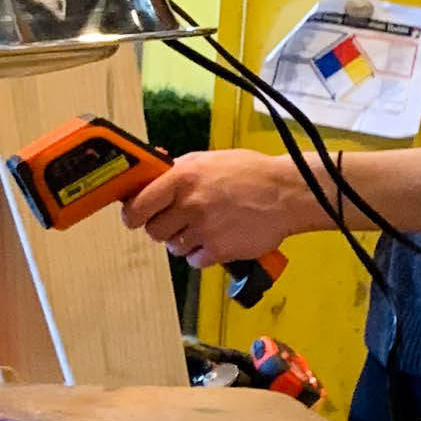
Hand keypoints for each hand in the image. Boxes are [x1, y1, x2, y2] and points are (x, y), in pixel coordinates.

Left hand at [123, 148, 312, 266]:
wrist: (286, 193)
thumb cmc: (248, 173)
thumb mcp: (207, 160)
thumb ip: (176, 170)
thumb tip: (148, 175)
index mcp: (183, 177)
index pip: (138, 206)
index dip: (134, 214)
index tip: (136, 217)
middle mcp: (190, 203)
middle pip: (153, 231)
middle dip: (163, 228)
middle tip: (179, 221)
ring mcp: (204, 229)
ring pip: (174, 247)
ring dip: (185, 241)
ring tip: (206, 227)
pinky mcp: (220, 250)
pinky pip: (195, 261)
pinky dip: (203, 255)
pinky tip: (218, 239)